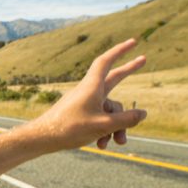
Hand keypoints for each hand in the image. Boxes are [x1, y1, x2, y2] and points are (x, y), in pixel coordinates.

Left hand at [29, 38, 146, 151]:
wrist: (43, 138)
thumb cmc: (70, 129)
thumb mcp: (104, 125)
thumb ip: (127, 119)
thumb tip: (144, 113)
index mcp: (92, 87)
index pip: (107, 61)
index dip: (120, 51)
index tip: (133, 42)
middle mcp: (89, 91)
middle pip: (113, 78)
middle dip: (129, 70)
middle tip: (144, 59)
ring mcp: (85, 102)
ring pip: (110, 109)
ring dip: (117, 126)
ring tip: (118, 143)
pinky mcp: (81, 113)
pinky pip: (100, 118)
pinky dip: (104, 130)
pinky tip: (101, 145)